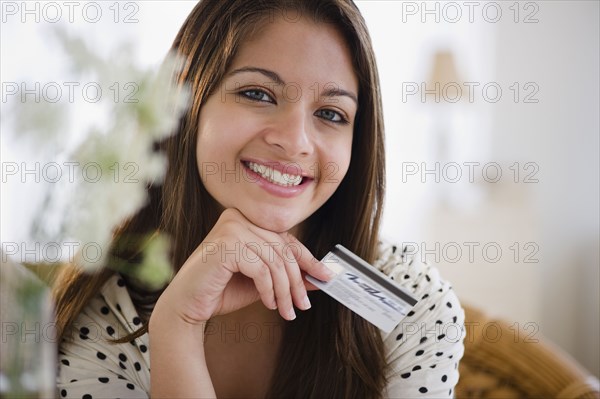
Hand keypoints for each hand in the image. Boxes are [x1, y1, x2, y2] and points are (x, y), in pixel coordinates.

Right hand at [152, 208, 335, 326]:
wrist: (186, 305)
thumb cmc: (220, 290)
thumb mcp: (262, 282)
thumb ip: (287, 275)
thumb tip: (319, 276)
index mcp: (245, 219)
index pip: (285, 239)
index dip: (308, 259)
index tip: (325, 276)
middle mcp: (238, 218)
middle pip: (282, 250)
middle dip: (296, 282)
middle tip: (302, 305)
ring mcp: (231, 228)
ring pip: (275, 262)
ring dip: (284, 291)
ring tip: (286, 310)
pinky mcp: (227, 244)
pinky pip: (261, 269)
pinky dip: (268, 290)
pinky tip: (268, 303)